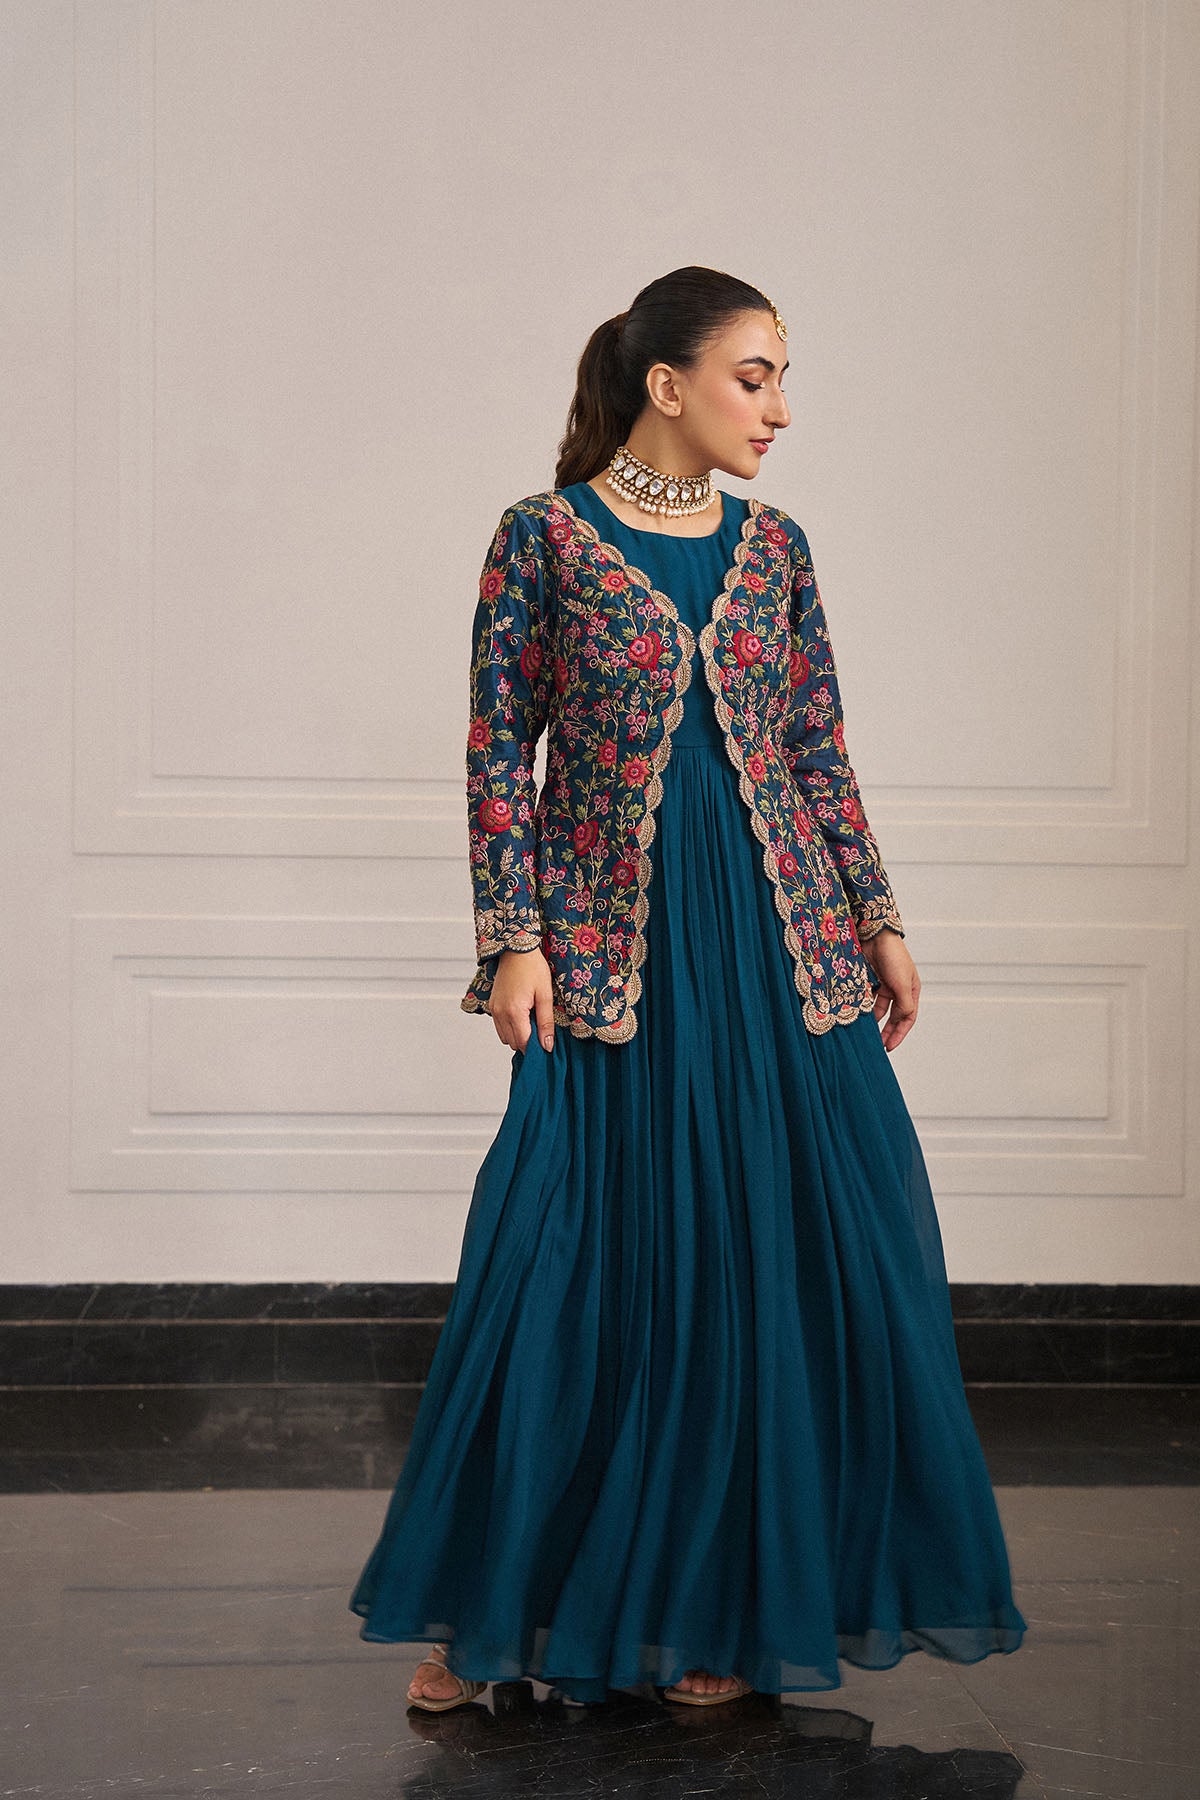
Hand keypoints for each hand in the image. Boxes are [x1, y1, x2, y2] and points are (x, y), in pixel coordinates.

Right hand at [490, 947, 555, 1053]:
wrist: (515, 950)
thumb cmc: (532, 968)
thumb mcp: (545, 995)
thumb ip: (546, 1022)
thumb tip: (547, 1046)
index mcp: (514, 1011)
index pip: (523, 1043)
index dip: (536, 1047)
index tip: (546, 1042)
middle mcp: (500, 1013)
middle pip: (514, 1043)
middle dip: (528, 1040)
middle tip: (540, 1026)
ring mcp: (494, 1010)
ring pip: (506, 1037)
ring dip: (518, 1034)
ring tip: (531, 1019)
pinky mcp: (492, 1005)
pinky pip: (500, 1027)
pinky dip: (510, 1027)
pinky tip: (521, 1015)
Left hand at [859, 927, 918, 1051]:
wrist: (874, 934)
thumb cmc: (893, 956)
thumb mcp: (903, 982)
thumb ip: (905, 1003)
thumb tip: (902, 1020)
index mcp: (910, 990)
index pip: (907, 1017)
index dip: (899, 1033)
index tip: (889, 1046)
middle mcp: (897, 989)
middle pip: (892, 1016)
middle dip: (886, 1031)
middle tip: (878, 1046)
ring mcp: (883, 984)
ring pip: (878, 1009)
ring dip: (873, 1021)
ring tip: (865, 1033)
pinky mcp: (869, 980)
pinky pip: (866, 999)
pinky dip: (863, 1008)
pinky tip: (857, 1017)